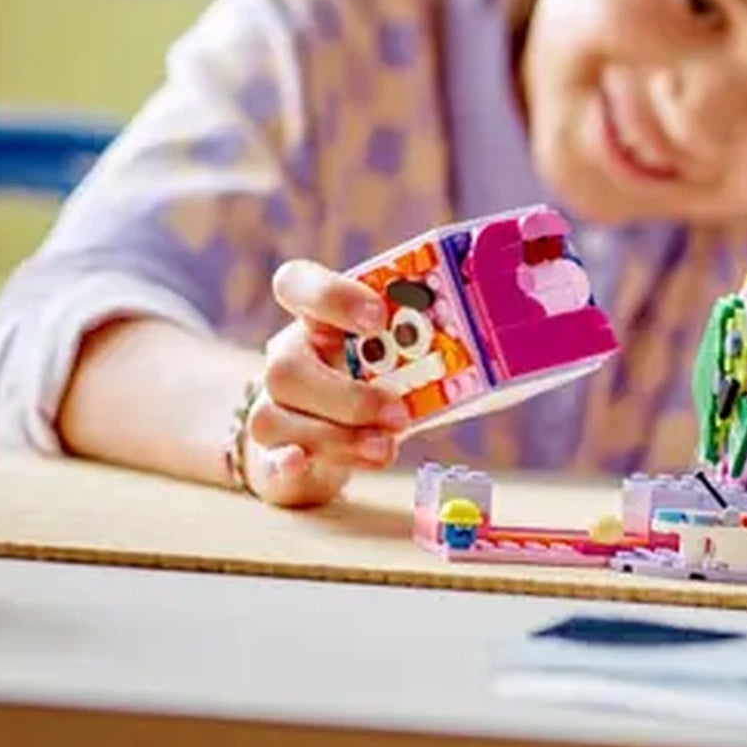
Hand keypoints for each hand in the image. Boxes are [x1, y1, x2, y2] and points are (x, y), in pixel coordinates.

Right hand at [241, 259, 413, 509]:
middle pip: (286, 367)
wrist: (325, 433)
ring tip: (387, 449)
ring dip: (338, 437)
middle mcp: (287, 356)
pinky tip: (300, 462)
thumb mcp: (391, 355)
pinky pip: (267, 456)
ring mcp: (272, 404)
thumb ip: (415, 344)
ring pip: (277, 416)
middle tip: (399, 415)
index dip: (333, 297)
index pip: (297, 284)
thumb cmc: (370, 380)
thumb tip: (479, 338)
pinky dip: (286, 461)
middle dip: (348, 397)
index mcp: (314, 319)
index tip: (377, 317)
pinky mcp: (273, 451)